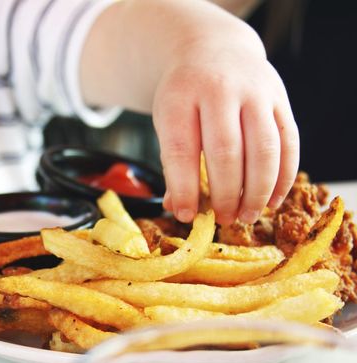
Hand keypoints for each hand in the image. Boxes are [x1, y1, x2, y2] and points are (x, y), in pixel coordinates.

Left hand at [81, 0, 298, 224]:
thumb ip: (173, 162)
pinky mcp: (279, 98)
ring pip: (264, 149)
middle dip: (225, 195)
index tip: (186, 215)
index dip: (184, 188)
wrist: (213, 50)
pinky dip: (283, 177)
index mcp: (180, 97)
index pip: (181, 150)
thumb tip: (179, 208)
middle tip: (223, 219)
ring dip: (257, 191)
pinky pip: (289, 142)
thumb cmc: (186, 95)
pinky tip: (272, 199)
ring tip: (247, 215)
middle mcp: (219, 90)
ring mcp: (254, 91)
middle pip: (225, 152)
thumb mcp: (167, 120)